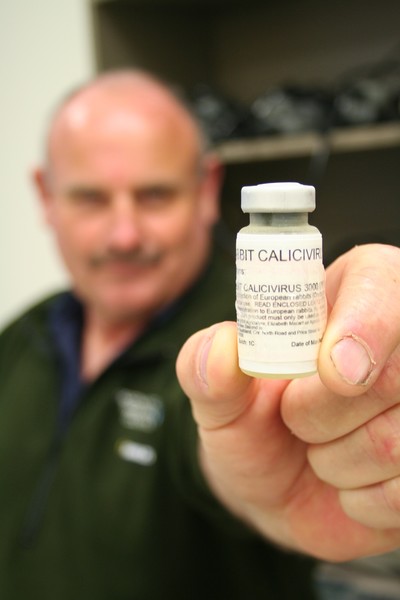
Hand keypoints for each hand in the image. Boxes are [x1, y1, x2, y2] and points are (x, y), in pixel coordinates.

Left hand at [176, 244, 399, 560]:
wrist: (277, 485)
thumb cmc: (253, 420)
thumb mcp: (218, 393)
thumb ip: (204, 365)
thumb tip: (223, 348)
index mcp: (353, 295)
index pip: (381, 280)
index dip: (363, 324)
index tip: (333, 370)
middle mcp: (398, 341)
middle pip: (391, 374)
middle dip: (319, 411)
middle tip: (292, 415)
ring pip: (396, 442)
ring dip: (335, 460)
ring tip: (317, 447)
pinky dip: (360, 499)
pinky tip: (347, 483)